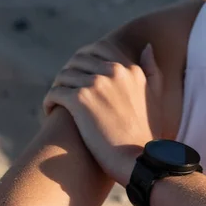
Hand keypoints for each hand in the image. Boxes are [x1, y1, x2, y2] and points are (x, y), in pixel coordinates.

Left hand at [43, 40, 162, 185]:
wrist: (140, 159)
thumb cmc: (147, 132)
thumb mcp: (155, 94)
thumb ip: (151, 68)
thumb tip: (147, 47)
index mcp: (130, 68)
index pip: (99, 48)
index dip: (83, 57)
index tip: (78, 71)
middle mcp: (114, 71)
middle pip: (78, 60)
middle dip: (69, 72)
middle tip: (64, 88)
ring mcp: (97, 84)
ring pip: (64, 75)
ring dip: (57, 87)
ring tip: (56, 102)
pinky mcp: (81, 100)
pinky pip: (55, 92)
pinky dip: (49, 101)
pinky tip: (50, 112)